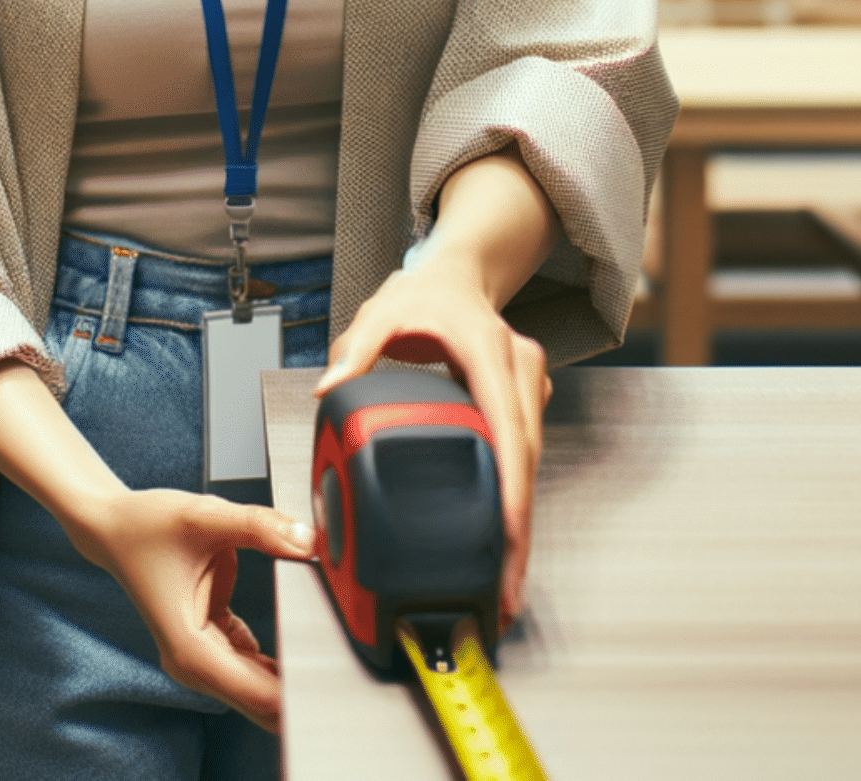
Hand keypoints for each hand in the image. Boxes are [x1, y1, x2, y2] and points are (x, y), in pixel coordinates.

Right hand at [66, 488, 317, 732]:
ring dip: (291, 673)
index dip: (297, 695)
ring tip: (331, 648)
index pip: (257, 694)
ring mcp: (202, 657)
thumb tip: (307, 540)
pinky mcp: (212, 642)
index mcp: (189, 647)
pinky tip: (305, 635)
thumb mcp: (204, 515)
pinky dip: (278, 655)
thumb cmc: (145, 525)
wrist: (115, 526)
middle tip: (345, 664)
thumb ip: (259, 525)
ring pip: (259, 686)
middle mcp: (194, 663)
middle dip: (301, 689)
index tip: (332, 681)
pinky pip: (254, 662)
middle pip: (261, 700)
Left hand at [313, 260, 550, 627]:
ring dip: (521, 520)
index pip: (507, 426)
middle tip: (506, 584)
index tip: (510, 532)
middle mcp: (520, 369)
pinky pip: (524, 456)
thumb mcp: (381, 313)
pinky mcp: (525, 403)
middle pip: (527, 458)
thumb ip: (356, 350)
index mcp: (490, 350)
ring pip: (531, 462)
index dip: (512, 485)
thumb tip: (328, 388)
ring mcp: (528, 387)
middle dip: (519, 526)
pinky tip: (503, 537)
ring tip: (505, 576)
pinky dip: (515, 497)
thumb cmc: (423, 296)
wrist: (457, 277)